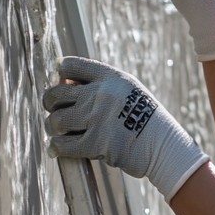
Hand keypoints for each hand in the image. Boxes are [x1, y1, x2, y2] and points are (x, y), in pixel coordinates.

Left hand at [43, 56, 208, 201]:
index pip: (70, 66)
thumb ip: (100, 85)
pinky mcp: (97, 144)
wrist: (164, 147)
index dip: (59, 73)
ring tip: (56, 130)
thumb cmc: (144, 120)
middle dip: (50, 102)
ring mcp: (98, 119)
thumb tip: (61, 84)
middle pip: (57, 93)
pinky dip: (56, 147)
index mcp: (111, 77)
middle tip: (53, 109)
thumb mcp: (128, 91)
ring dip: (52, 126)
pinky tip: (55, 148)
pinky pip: (64, 145)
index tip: (59, 82)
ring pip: (57, 120)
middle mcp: (101, 94)